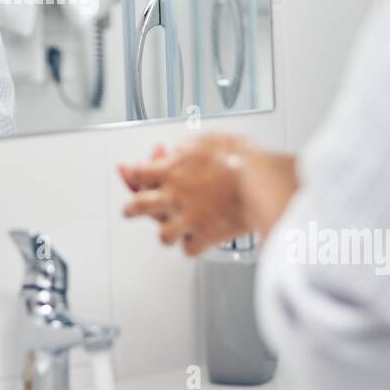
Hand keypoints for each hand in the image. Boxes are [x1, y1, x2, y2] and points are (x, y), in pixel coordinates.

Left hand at [118, 134, 297, 256]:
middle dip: (131, 209)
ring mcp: (188, 218)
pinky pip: (190, 250)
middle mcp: (175, 196)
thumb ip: (190, 147)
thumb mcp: (210, 139)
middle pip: (138, 207)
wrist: (261, 182)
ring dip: (166, 233)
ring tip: (168, 232)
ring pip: (162, 235)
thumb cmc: (241, 158)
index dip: (135, 173)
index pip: (139, 173)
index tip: (134, 173)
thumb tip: (181, 151)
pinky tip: (196, 242)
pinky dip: (193, 247)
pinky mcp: (205, 236)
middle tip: (129, 210)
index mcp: (173, 170)